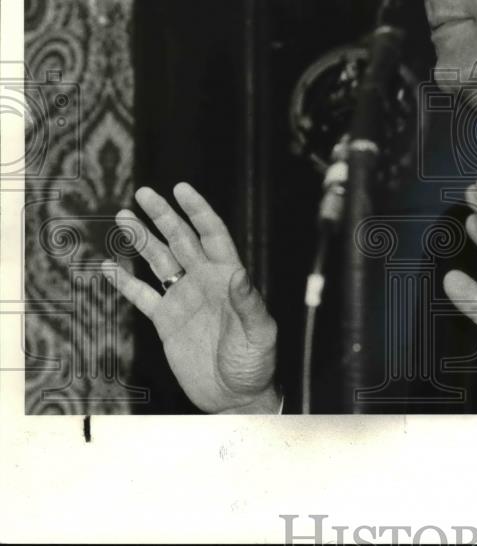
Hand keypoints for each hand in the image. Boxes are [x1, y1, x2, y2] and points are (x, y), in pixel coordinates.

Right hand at [102, 183, 279, 413]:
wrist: (236, 395)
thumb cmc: (255, 362)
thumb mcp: (259, 332)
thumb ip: (248, 303)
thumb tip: (238, 273)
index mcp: (229, 278)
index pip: (212, 235)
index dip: (198, 211)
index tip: (182, 189)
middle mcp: (205, 281)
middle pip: (181, 240)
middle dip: (163, 216)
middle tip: (144, 193)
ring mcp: (184, 298)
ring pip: (159, 261)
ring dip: (142, 240)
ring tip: (122, 217)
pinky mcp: (166, 320)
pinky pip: (142, 295)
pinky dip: (125, 281)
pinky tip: (109, 265)